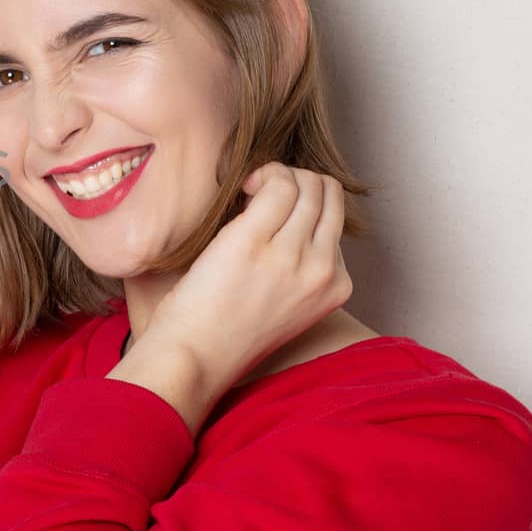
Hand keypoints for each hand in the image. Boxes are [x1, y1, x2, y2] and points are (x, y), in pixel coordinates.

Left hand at [142, 163, 353, 391]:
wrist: (194, 356)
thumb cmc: (226, 328)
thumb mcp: (286, 301)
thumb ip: (299, 263)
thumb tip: (289, 208)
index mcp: (336, 286)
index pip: (335, 219)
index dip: (303, 204)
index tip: (271, 212)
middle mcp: (324, 269)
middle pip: (328, 194)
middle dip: (297, 180)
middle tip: (260, 193)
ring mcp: (292, 255)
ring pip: (308, 184)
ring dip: (278, 174)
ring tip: (248, 191)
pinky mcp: (254, 241)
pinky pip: (278, 185)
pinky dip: (262, 174)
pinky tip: (241, 188)